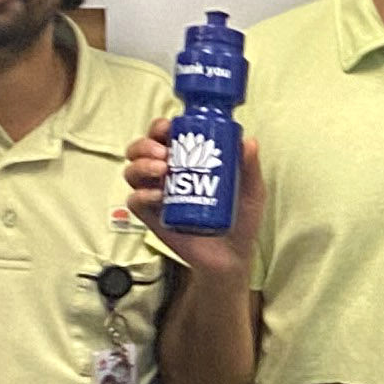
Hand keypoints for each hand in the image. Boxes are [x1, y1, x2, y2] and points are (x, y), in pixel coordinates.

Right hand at [125, 122, 262, 278]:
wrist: (232, 256)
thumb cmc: (240, 219)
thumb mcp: (251, 191)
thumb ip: (249, 167)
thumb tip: (248, 142)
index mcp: (186, 159)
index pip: (164, 135)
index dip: (160, 127)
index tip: (169, 128)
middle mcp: (166, 173)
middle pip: (141, 149)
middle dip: (146, 144)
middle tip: (164, 153)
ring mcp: (156, 194)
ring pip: (132, 170)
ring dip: (141, 165)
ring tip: (162, 170)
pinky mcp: (151, 217)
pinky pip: (134, 200)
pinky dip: (141, 194)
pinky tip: (158, 196)